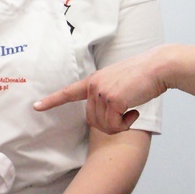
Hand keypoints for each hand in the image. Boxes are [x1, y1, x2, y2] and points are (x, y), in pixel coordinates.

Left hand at [33, 50, 166, 133]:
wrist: (158, 67)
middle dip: (109, 124)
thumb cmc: (142, 77)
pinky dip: (125, 125)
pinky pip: (115, 126)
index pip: (68, 92)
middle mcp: (93, 86)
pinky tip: (134, 112)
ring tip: (130, 111)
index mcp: (93, 81)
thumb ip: (105, 93)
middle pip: (92, 120)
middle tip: (125, 116)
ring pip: (103, 125)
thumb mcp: (117, 82)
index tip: (36, 106)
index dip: (52, 101)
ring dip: (119, 125)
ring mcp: (101, 92)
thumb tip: (103, 113)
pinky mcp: (113, 100)